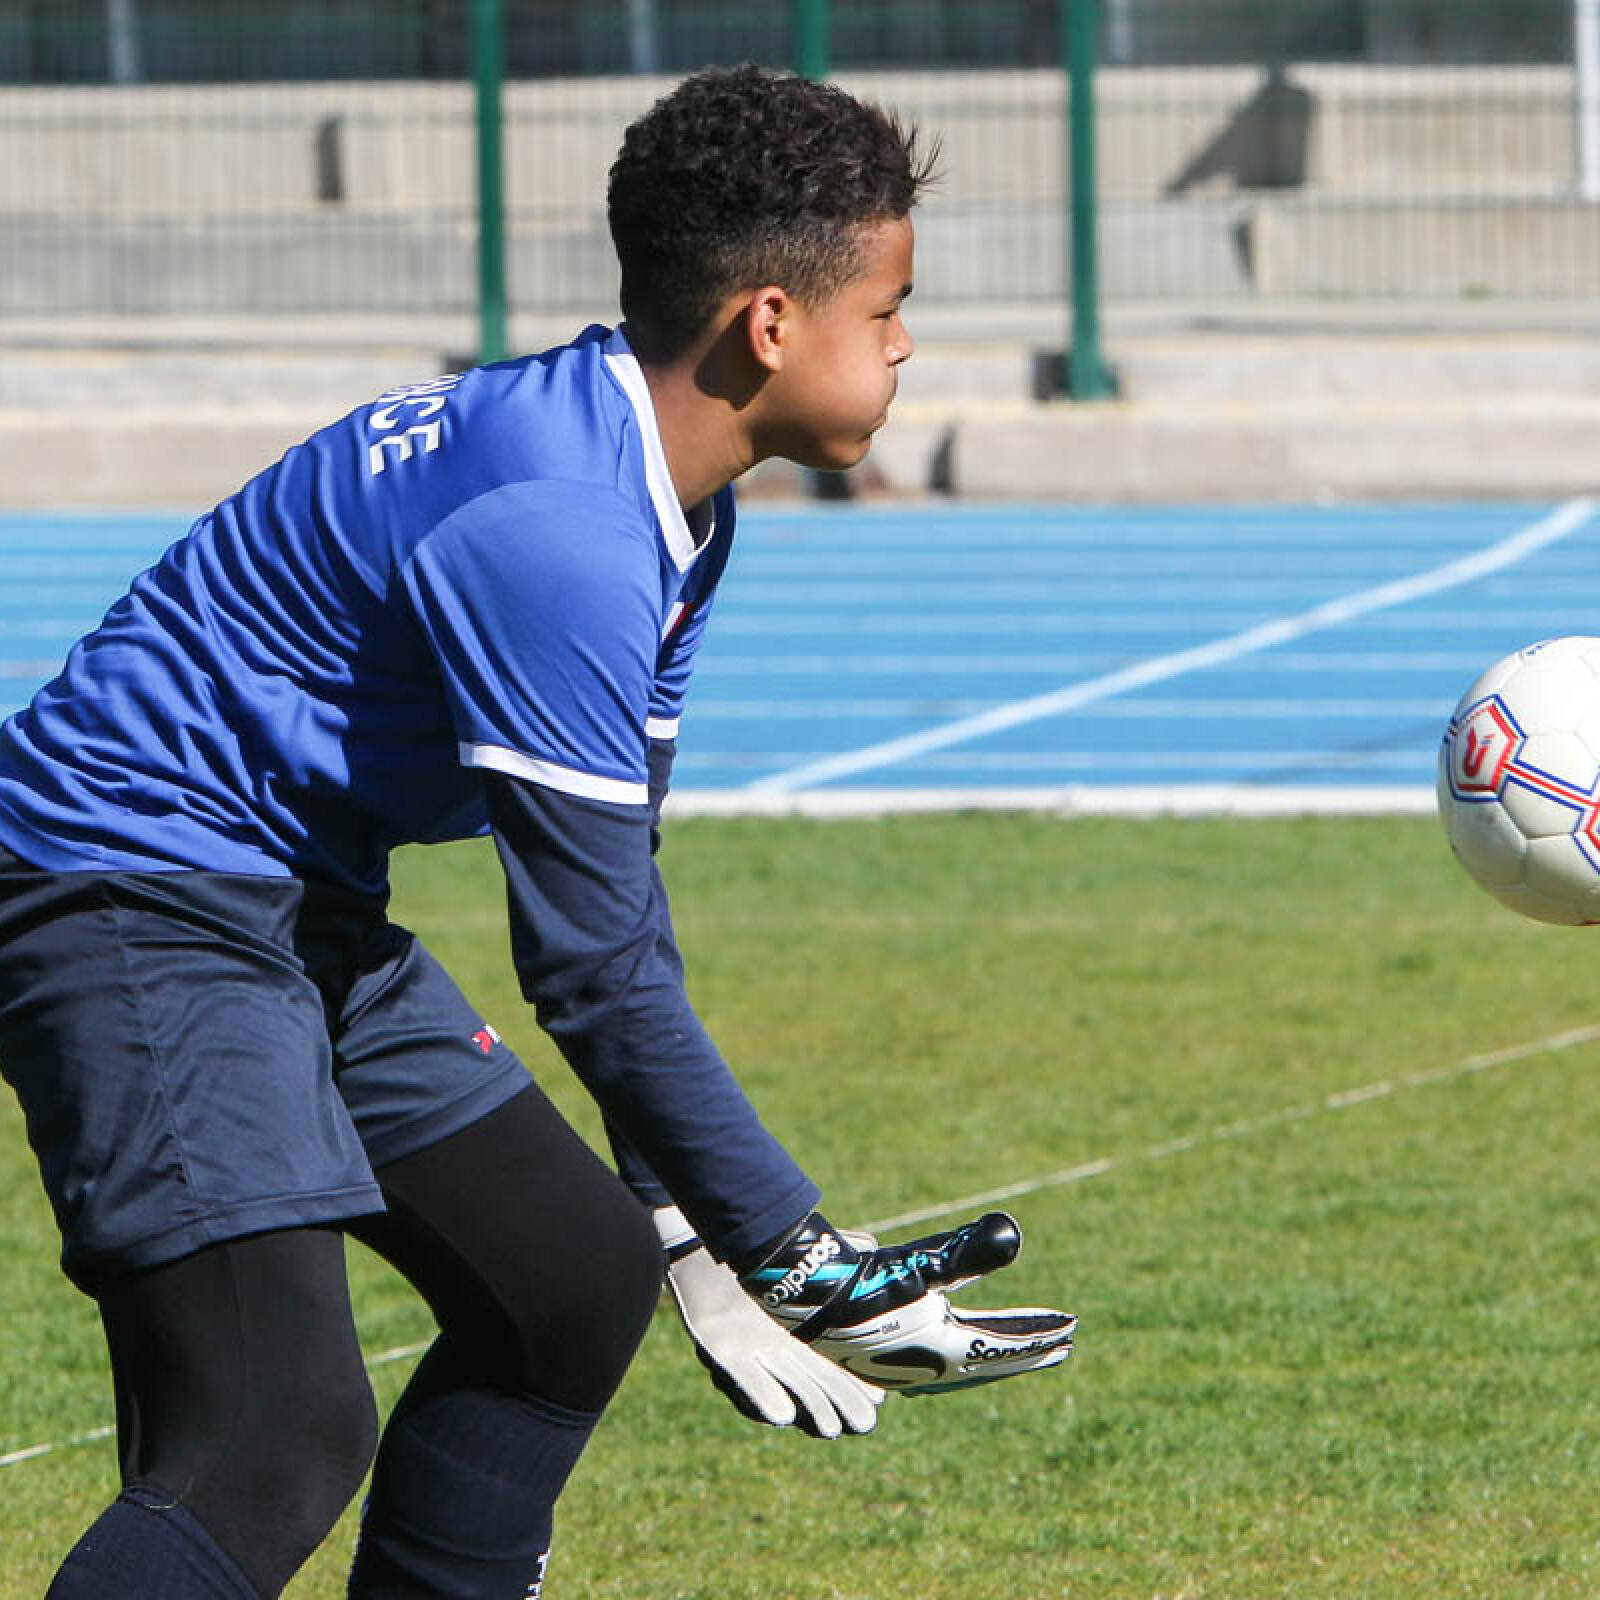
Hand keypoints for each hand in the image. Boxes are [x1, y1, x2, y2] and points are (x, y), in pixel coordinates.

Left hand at [654, 1207, 884, 1436]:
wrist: (714, 1230)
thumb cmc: (764, 1242)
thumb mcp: (813, 1247)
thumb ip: (845, 1253)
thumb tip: (876, 1255)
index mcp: (800, 1325)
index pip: (834, 1363)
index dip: (856, 1383)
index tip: (881, 1399)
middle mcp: (776, 1345)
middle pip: (814, 1384)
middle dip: (838, 1405)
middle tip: (864, 1425)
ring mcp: (749, 1350)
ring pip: (785, 1386)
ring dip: (808, 1408)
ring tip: (830, 1428)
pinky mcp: (719, 1349)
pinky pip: (742, 1378)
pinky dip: (761, 1396)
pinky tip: (782, 1415)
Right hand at [739, 1210, 1075, 1395]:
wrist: (804, 1297)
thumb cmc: (861, 1282)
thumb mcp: (918, 1263)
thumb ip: (966, 1251)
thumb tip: (1012, 1233)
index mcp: (943, 1351)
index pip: (1004, 1346)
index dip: (1039, 1336)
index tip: (1072, 1329)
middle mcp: (930, 1366)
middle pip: (992, 1358)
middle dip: (1028, 1348)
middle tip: (1064, 1341)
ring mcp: (908, 1364)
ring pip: (969, 1361)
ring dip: (999, 1350)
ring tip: (1022, 1343)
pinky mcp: (889, 1355)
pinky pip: (944, 1356)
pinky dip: (968, 1349)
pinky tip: (964, 1340)